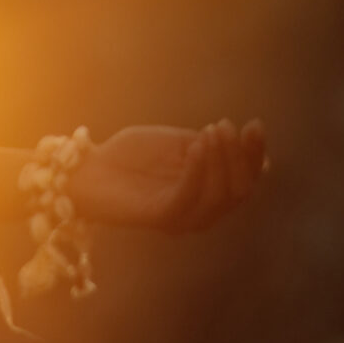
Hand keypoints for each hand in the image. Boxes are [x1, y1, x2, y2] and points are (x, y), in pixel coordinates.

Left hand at [68, 119, 266, 232]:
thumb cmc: (133, 155)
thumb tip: (254, 144)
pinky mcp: (160, 218)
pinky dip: (197, 170)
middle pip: (240, 190)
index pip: (247, 179)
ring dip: (219, 160)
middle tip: (223, 126)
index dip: (255, 153)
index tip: (255, 124)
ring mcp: (182, 218)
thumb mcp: (180, 143)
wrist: (87, 168)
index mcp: (210, 193)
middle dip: (238, 155)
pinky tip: (194, 146)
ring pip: (219, 196)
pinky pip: (188, 197)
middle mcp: (202, 211)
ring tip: (207, 133)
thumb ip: (213, 146)